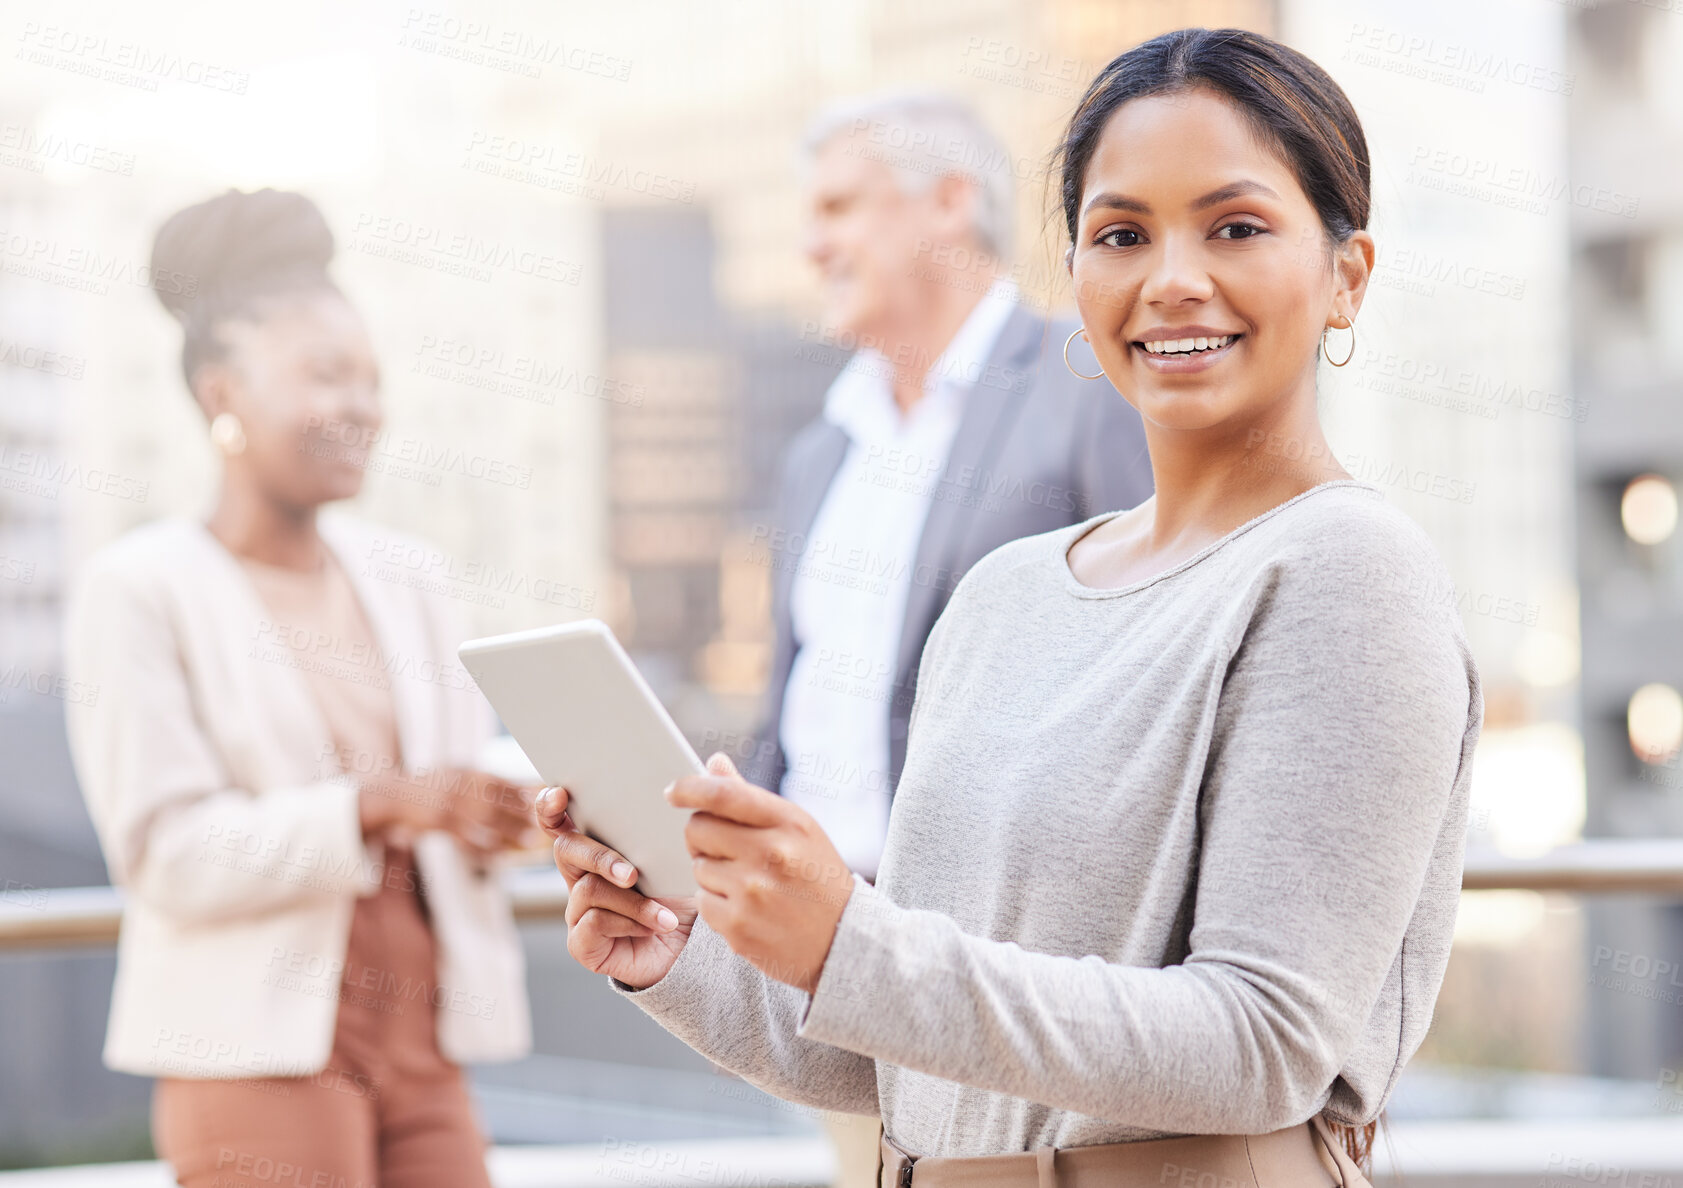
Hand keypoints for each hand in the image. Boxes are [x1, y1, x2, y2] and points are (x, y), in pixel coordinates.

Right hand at [360, 768, 542, 857]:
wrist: (393, 795)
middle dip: (522, 812)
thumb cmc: (433, 784)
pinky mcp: (439, 824)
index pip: (501, 781)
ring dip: (510, 831)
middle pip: (498, 800)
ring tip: (530, 840)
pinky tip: (500, 855)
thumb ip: (485, 780)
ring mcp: (449, 806)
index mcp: (467, 772)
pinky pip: (466, 839)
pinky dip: (484, 848)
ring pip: (485, 820)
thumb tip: (521, 788)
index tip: (544, 799)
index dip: (524, 791)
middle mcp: (460, 786)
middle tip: (545, 822)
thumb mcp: (457, 773)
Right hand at [535, 781, 695, 990]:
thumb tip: (718, 759)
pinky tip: (655, 926)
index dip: (550, 804)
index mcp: (599, 845)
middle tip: (631, 872)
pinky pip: (592, 925)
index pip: (560, 819)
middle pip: (565, 850)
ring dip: (632, 901)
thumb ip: (706, 802)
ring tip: (665, 912)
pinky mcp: (584, 943)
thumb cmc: (683, 892)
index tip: (558, 794)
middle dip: (599, 856)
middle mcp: (582, 874)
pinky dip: (629, 924)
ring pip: (587, 890)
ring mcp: (579, 909)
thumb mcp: (696, 846)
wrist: (693, 947)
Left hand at [668, 752, 852, 993]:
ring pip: (698, 867)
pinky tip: (747, 909)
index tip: (673, 792)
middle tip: (726, 851)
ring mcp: (753, 892)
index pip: (723, 794)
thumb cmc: (816, 877)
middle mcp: (771, 853)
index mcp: (789, 822)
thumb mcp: (798, 830)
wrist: (843, 942)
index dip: (690, 788)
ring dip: (714, 874)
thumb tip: (714, 763)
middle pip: (698, 828)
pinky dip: (717, 904)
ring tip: (749, 885)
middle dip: (703, 837)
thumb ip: (750, 799)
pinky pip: (702, 902)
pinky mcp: (738, 926)